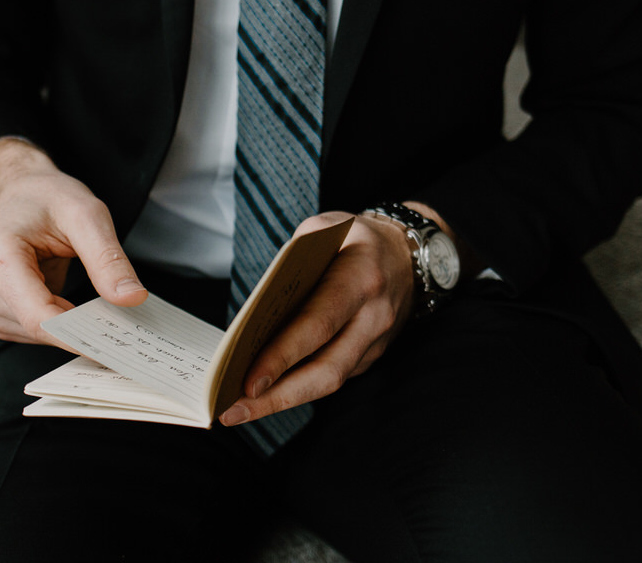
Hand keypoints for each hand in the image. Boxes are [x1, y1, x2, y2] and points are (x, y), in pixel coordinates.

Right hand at [0, 138, 147, 346]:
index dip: (79, 335)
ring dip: (68, 328)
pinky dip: (57, 326)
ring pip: (35, 336)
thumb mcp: (87, 216)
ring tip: (92, 304)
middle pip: (38, 329)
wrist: (23, 193)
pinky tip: (72, 307)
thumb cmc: (49, 198)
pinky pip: (30, 333)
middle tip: (118, 318)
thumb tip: (132, 298)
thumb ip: (108, 259)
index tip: (115, 343)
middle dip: (80, 329)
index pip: (38, 316)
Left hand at [218, 209, 416, 425]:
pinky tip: (266, 391)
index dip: (282, 356)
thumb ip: (291, 263)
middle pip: (326, 370)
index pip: (318, 324)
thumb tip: (256, 314)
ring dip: (283, 400)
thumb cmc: (355, 239)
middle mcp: (375, 316)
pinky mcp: (371, 356)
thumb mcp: (324, 229)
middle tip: (233, 411)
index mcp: (361, 277)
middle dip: (277, 397)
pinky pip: (332, 375)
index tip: (247, 381)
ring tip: (239, 409)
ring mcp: (377, 342)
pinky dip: (298, 385)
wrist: (408, 255)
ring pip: (330, 382)